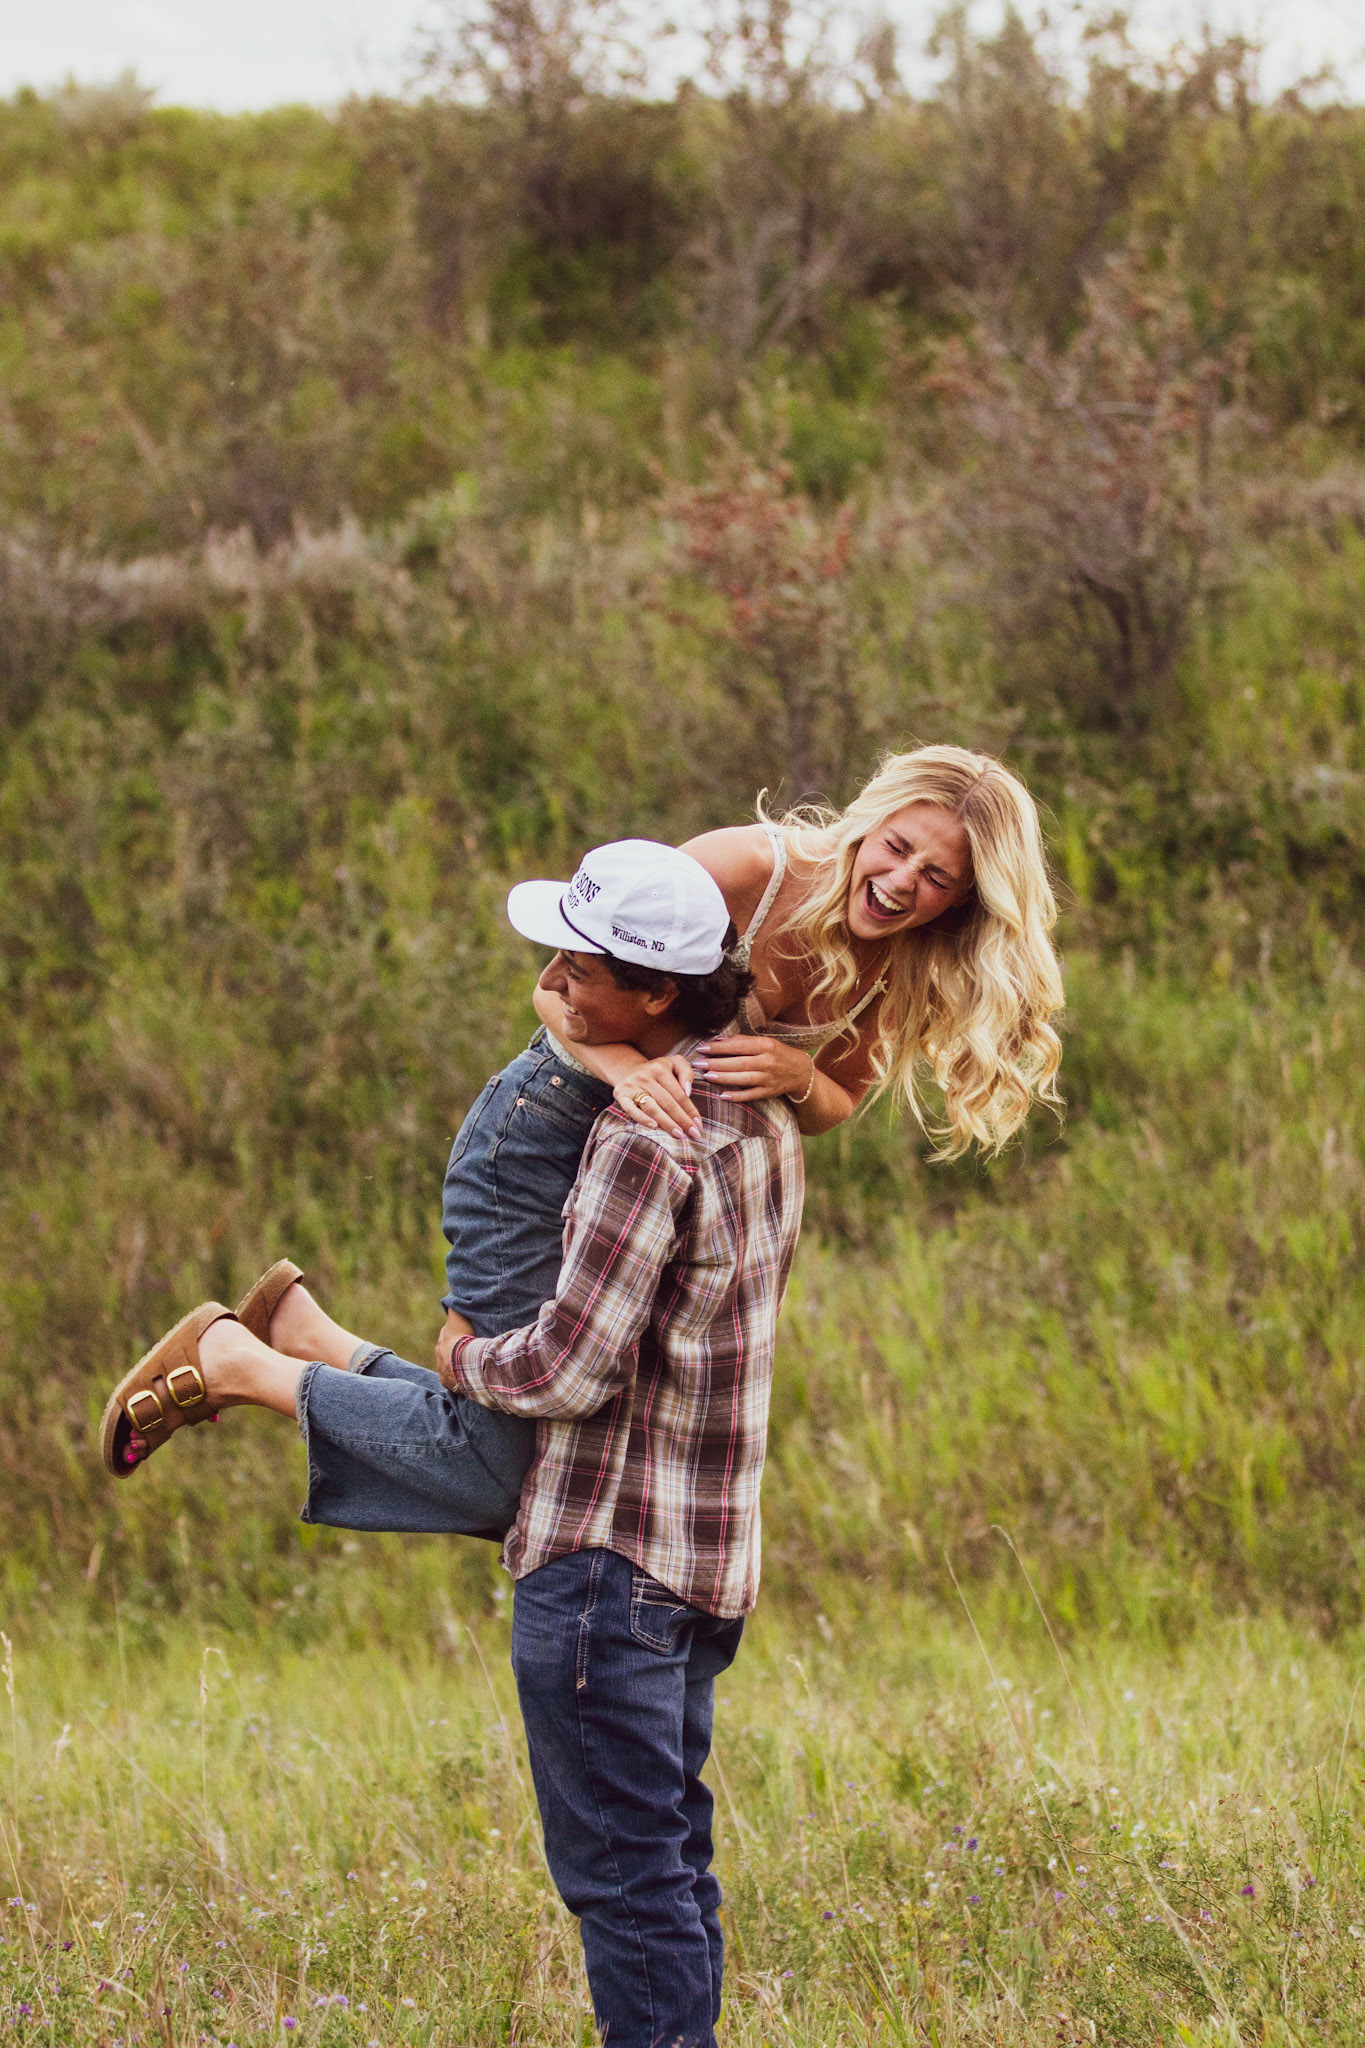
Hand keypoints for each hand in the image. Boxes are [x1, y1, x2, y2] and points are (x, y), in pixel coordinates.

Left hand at [436, 1307, 474, 1383]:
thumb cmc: (464, 1337)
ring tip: (469, 1367)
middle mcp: (439, 1352)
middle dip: (456, 1351)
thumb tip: (452, 1296)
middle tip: (469, 1352)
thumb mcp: (459, 1317)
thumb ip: (456, 1307)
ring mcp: (441, 1368)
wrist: (463, 1359)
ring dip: (457, 1365)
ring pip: (449, 1365)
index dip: (457, 1334)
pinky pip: (452, 1380)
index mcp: (443, 1337)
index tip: (465, 1336)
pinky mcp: (446, 1381)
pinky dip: (458, 1379)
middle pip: (448, 1350)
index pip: (449, 1334)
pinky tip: (467, 1379)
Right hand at [612, 1053, 702, 1139]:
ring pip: (652, 1107)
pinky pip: (631, 1110)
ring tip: (679, 1134)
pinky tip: (654, 1127)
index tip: (699, 1125)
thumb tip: (688, 1091)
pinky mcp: (620, 1094)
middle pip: (668, 1103)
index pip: (679, 1094)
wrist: (627, 1069)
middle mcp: (645, 1076)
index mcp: (660, 1068)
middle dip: (682, 1120)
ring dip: (667, 1123)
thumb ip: (686, 1073)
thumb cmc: (656, 1071)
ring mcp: (632, 1086)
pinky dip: (642, 1119)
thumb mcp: (674, 1063)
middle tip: (693, 1134)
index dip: (690, 1110)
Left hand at [692, 1036, 814, 1102]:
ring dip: (724, 1078)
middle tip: (698, 1063)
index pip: (738, 1046)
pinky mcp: (769, 1092)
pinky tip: (722, 1096)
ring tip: (707, 1076)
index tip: (702, 1048)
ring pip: (743, 1079)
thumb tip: (718, 1040)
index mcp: (766, 1045)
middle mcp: (768, 1061)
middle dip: (717, 1063)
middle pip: (739, 1063)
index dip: (719, 1047)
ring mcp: (769, 1078)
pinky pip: (751, 1095)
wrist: (800, 1071)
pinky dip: (737, 1096)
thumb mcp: (765, 1042)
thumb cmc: (778, 1053)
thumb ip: (743, 1041)